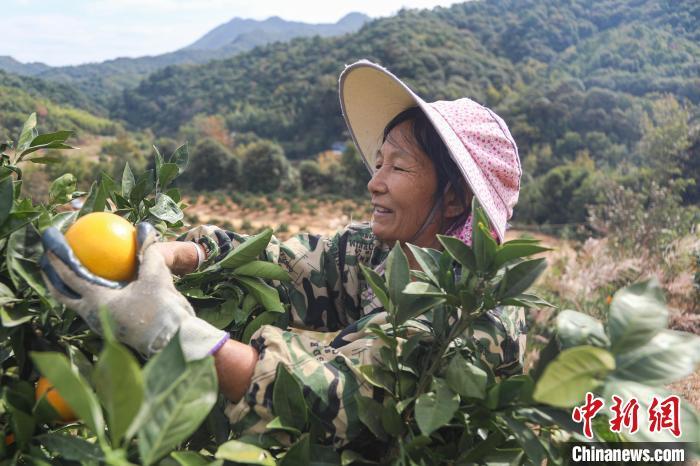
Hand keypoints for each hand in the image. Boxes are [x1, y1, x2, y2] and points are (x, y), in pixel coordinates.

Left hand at [40, 222, 228, 359]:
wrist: (173, 341)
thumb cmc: (162, 309)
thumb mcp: (156, 277)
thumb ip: (147, 252)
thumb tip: (144, 228)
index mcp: (98, 301)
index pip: (70, 276)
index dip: (58, 257)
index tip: (50, 241)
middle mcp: (94, 315)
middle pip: (62, 294)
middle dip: (50, 276)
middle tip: (46, 259)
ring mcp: (101, 324)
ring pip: (75, 304)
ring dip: (66, 288)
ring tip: (64, 273)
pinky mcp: (112, 329)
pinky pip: (93, 308)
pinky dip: (88, 294)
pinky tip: (98, 285)